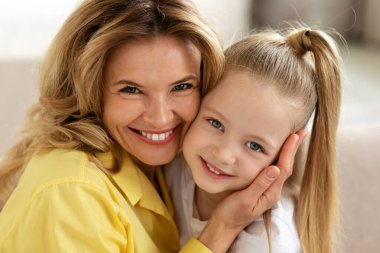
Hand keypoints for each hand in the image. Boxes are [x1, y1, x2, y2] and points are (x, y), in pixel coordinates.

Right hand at [198, 129, 306, 252]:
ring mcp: (267, 190)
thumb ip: (259, 184)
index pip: (283, 168)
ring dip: (288, 152)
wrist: (225, 225)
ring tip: (293, 139)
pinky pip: (274, 171)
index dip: (289, 151)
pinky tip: (277, 154)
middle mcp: (272, 191)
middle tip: (301, 132)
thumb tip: (274, 168)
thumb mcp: (245, 199)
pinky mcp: (261, 189)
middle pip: (286, 166)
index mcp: (270, 193)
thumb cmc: (232, 213)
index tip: (294, 136)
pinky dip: (278, 158)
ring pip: (281, 168)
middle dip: (293, 148)